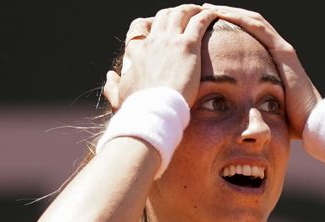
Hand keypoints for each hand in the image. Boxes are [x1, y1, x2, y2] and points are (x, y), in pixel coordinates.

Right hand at [103, 5, 218, 109]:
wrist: (155, 109)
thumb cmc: (138, 107)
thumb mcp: (119, 96)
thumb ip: (112, 85)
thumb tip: (110, 75)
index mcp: (136, 51)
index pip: (138, 28)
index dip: (148, 24)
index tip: (158, 27)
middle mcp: (152, 41)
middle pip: (163, 16)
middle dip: (174, 13)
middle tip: (186, 17)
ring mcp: (170, 41)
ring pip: (181, 13)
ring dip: (192, 9)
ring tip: (202, 11)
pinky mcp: (188, 46)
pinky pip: (199, 22)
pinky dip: (207, 16)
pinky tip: (214, 15)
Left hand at [202, 4, 320, 139]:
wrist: (312, 124)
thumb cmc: (290, 122)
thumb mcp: (264, 107)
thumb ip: (252, 101)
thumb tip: (230, 110)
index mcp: (274, 60)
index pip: (249, 34)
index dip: (229, 26)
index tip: (207, 24)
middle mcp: (279, 50)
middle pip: (249, 23)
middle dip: (226, 14)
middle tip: (204, 9)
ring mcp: (283, 49)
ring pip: (253, 21)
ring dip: (230, 12)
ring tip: (209, 8)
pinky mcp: (284, 52)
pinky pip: (259, 28)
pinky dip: (240, 19)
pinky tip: (224, 14)